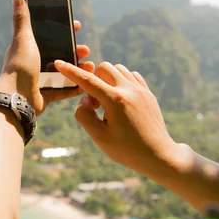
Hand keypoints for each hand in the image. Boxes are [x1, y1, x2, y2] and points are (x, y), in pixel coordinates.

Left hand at [0, 0, 94, 114]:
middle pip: (59, 54)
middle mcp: (34, 64)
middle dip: (75, 50)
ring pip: (65, 72)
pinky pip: (65, 90)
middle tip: (86, 49)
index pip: (49, 36)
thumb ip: (22, 19)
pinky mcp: (47, 95)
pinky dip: (76, 87)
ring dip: (78, 68)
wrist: (17, 97)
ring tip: (90, 66)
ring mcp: (41, 80)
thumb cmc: (19, 66)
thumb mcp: (23, 39)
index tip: (77, 25)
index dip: (63, 30)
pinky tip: (87, 82)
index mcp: (29, 50)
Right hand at [55, 61, 191, 175]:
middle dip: (93, 80)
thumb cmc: (127, 150)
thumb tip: (83, 100)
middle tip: (95, 104)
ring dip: (107, 79)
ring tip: (108, 102)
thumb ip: (85, 116)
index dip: (70, 71)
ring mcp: (141, 90)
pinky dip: (121, 81)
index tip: (59, 63)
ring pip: (118, 69)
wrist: (158, 155)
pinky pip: (131, 75)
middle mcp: (129, 90)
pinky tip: (120, 99)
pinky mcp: (148, 93)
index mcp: (115, 100)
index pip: (87, 80)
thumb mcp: (100, 138)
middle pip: (103, 68)